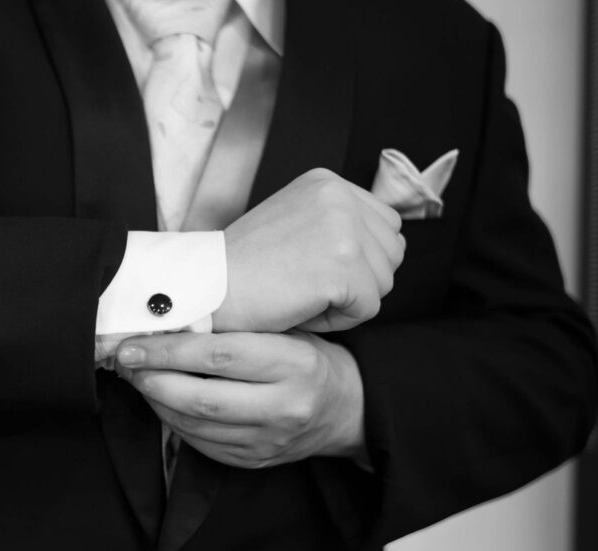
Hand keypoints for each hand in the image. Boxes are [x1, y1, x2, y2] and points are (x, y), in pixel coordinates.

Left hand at [115, 331, 365, 469]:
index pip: (221, 355)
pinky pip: (202, 444)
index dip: (172, 348)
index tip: (136, 340)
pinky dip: (173, 421)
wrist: (347, 410)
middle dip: (155, 377)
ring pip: (197, 424)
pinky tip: (160, 400)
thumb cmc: (308, 357)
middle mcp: (285, 407)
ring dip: (157, 400)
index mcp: (296, 364)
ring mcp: (269, 440)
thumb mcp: (288, 331)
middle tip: (127, 361)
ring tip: (137, 378)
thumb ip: (240, 326)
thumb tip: (173, 316)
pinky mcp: (255, 461)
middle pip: (203, 396)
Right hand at [214, 168, 403, 333]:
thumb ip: (335, 224)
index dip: (356, 259)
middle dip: (357, 280)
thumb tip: (385, 245)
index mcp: (328, 182)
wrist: (206, 288)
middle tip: (302, 283)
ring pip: (382, 283)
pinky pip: (367, 309)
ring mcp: (344, 230)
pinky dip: (335, 320)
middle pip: (391, 254)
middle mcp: (340, 197)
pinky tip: (298, 307)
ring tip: (298, 293)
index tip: (310, 267)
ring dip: (345, 301)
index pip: (385, 225)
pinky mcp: (342, 267)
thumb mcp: (293, 222)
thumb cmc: (243, 268)